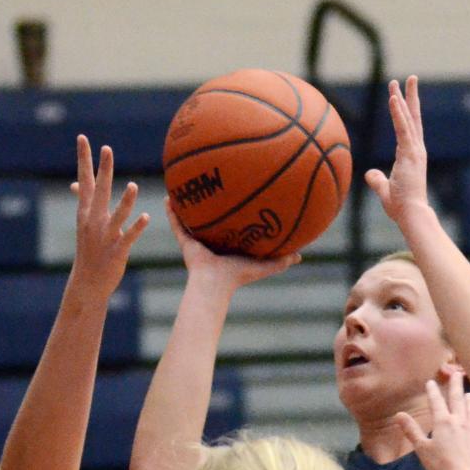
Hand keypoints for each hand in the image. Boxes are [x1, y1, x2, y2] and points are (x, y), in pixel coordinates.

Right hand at [68, 135, 149, 297]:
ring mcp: (105, 235)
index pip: (84, 180)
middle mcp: (93, 220)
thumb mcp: (85, 223)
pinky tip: (145, 217)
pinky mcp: (117, 250)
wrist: (87, 281)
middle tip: (106, 149)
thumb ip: (84, 201)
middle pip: (99, 190)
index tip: (82, 138)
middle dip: (103, 170)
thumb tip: (75, 184)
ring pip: (116, 214)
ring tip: (133, 185)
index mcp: (86, 211)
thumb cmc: (90, 249)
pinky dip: (136, 227)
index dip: (84, 159)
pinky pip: (128, 236)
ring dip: (125, 201)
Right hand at [166, 198, 299, 292]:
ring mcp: (197, 241)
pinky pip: (177, 223)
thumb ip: (282, 260)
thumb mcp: (264, 266)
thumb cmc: (240, 276)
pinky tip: (168, 197)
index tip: (236, 198)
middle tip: (211, 185)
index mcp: (228, 247)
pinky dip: (171, 212)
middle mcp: (212, 242)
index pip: (230, 228)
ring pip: (191, 219)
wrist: (215, 284)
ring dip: (187, 205)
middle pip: (210, 221)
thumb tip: (301, 255)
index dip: (232, 215)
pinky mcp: (185, 242)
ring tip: (185, 186)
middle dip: (210, 206)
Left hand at [364, 75, 427, 223]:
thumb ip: (378, 181)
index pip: (409, 128)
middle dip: (411, 97)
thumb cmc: (401, 207)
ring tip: (397, 82)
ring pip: (408, 119)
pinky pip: (403, 129)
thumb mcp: (385, 190)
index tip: (401, 96)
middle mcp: (416, 150)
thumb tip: (369, 174)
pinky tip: (393, 99)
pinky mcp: (410, 154)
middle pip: (413, 118)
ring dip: (402, 99)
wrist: (411, 215)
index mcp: (411, 156)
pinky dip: (398, 113)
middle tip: (410, 78)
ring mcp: (414, 151)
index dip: (405, 111)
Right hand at [395, 372, 469, 469]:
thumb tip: (398, 414)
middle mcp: (459, 422)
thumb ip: (411, 430)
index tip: (431, 381)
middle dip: (456, 386)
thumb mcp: (422, 448)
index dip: (433, 391)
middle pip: (457, 400)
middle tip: (457, 374)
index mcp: (443, 422)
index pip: (437, 402)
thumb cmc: (441, 464)